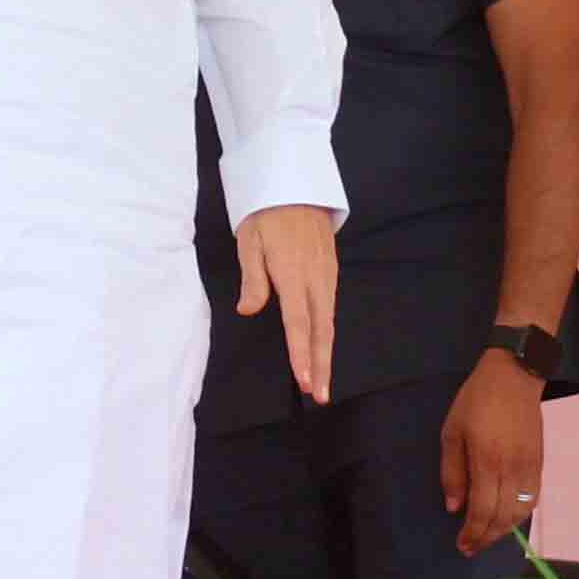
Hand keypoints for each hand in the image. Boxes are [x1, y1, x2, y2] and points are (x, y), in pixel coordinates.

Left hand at [233, 204, 338, 406]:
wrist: (295, 184)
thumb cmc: (266, 213)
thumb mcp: (249, 241)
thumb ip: (252, 278)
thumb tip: (248, 309)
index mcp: (292, 274)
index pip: (298, 322)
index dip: (300, 353)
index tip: (303, 380)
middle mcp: (315, 279)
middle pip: (321, 329)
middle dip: (320, 364)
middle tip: (320, 395)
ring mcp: (326, 275)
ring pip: (328, 321)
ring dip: (326, 353)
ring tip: (322, 381)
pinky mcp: (331, 270)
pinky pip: (331, 307)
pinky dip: (328, 333)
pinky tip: (323, 347)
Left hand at [438, 352, 545, 556]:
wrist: (515, 376)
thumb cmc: (476, 401)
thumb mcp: (452, 432)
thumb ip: (452, 472)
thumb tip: (454, 508)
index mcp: (487, 461)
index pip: (483, 510)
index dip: (473, 533)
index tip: (462, 545)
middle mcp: (512, 469)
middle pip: (503, 518)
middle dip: (486, 538)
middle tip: (471, 547)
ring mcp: (530, 468)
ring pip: (521, 513)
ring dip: (504, 531)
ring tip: (487, 536)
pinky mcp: (540, 463)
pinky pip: (533, 500)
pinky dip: (520, 515)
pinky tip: (507, 518)